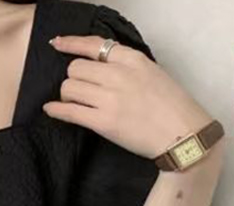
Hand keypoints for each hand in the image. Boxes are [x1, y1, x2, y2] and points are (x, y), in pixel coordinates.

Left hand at [43, 33, 214, 158]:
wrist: (182, 134)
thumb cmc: (171, 105)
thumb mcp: (151, 72)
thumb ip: (126, 66)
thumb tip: (99, 66)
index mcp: (132, 59)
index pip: (93, 44)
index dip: (71, 44)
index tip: (57, 44)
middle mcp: (118, 75)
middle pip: (76, 68)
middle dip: (73, 79)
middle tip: (79, 91)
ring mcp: (109, 98)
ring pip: (69, 88)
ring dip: (67, 96)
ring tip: (76, 104)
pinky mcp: (103, 122)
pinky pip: (69, 112)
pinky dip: (56, 110)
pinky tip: (50, 110)